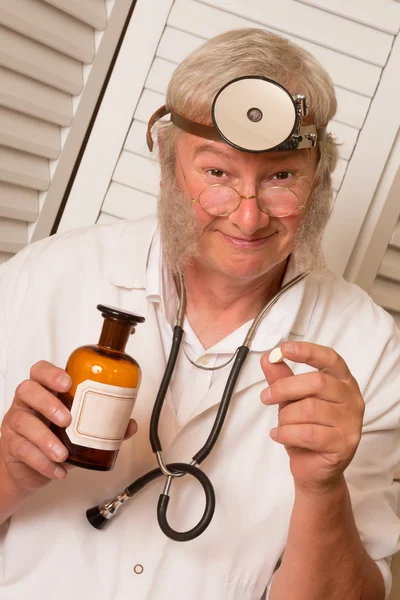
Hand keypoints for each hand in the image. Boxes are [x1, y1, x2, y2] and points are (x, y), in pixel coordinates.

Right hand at [0, 361, 137, 493]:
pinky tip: (58, 469)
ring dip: (46, 439)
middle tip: (67, 419)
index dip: (52, 373)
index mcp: (45, 391)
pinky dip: (43, 462)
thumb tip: (129, 425)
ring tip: (63, 453)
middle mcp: (27, 402)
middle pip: (28, 390)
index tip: (68, 382)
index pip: (41, 371)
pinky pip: (23, 450)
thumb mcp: (79, 429)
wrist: (31, 469)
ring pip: (24, 422)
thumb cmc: (56, 438)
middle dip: (48, 403)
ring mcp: (16, 422)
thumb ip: (103, 425)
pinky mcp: (11, 445)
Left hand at [260, 342, 364, 492]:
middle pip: (316, 383)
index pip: (330, 359)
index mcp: (342, 381)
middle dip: (284, 388)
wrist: (315, 470)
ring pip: (309, 409)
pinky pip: (308, 433)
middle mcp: (352, 398)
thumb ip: (281, 379)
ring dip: (286, 417)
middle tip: (266, 397)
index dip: (307, 351)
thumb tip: (267, 358)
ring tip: (281, 425)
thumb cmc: (306, 430)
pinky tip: (279, 436)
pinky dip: (286, 433)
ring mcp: (351, 422)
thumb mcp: (291, 400)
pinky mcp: (344, 443)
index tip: (284, 349)